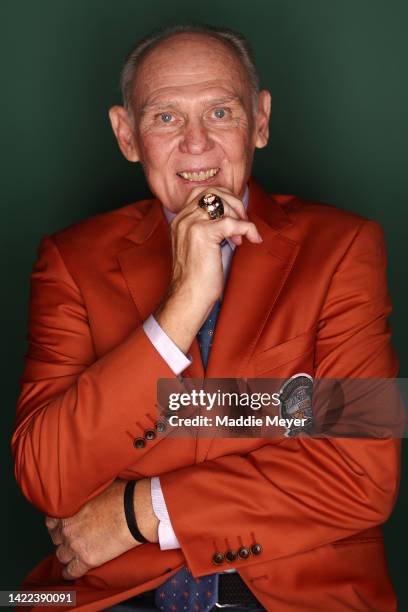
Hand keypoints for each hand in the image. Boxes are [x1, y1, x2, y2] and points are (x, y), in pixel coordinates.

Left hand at [45, 478, 157, 579]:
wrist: (134, 511)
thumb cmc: (120, 495)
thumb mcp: (96, 487)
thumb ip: (83, 494)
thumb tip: (84, 491)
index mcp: (68, 511)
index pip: (51, 522)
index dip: (58, 525)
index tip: (63, 527)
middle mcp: (67, 529)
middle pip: (57, 539)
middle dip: (63, 539)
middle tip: (73, 538)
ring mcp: (75, 545)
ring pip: (61, 556)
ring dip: (67, 555)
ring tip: (73, 555)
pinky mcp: (87, 559)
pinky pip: (71, 571)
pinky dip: (70, 573)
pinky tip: (71, 572)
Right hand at [155, 186, 262, 352]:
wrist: (188, 298)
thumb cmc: (196, 279)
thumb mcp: (199, 248)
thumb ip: (209, 230)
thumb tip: (233, 220)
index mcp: (180, 221)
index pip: (202, 193)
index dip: (223, 200)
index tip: (234, 219)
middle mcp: (183, 219)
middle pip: (213, 192)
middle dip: (234, 203)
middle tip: (243, 223)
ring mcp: (191, 225)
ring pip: (223, 203)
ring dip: (239, 216)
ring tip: (243, 237)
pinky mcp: (203, 234)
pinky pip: (233, 222)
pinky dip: (248, 229)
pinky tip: (252, 240)